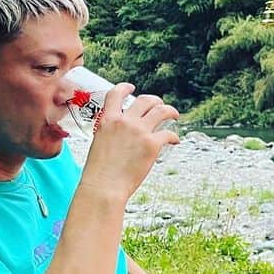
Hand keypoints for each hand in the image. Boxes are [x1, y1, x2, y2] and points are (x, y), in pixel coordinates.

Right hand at [83, 84, 179, 200]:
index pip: (115, 94)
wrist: (104, 187)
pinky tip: (175, 140)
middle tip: (159, 105)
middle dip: (155, 101)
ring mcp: (139, 131)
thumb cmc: (99, 172)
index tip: (131, 87)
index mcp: (107, 120)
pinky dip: (174, 136)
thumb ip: (109, 135)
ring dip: (170, 111)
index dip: (125, 87)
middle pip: (145, 100)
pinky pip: (168, 133)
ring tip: (174, 115)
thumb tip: (119, 138)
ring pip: (161, 111)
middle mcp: (124, 121)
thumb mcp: (98, 144)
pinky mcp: (152, 144)